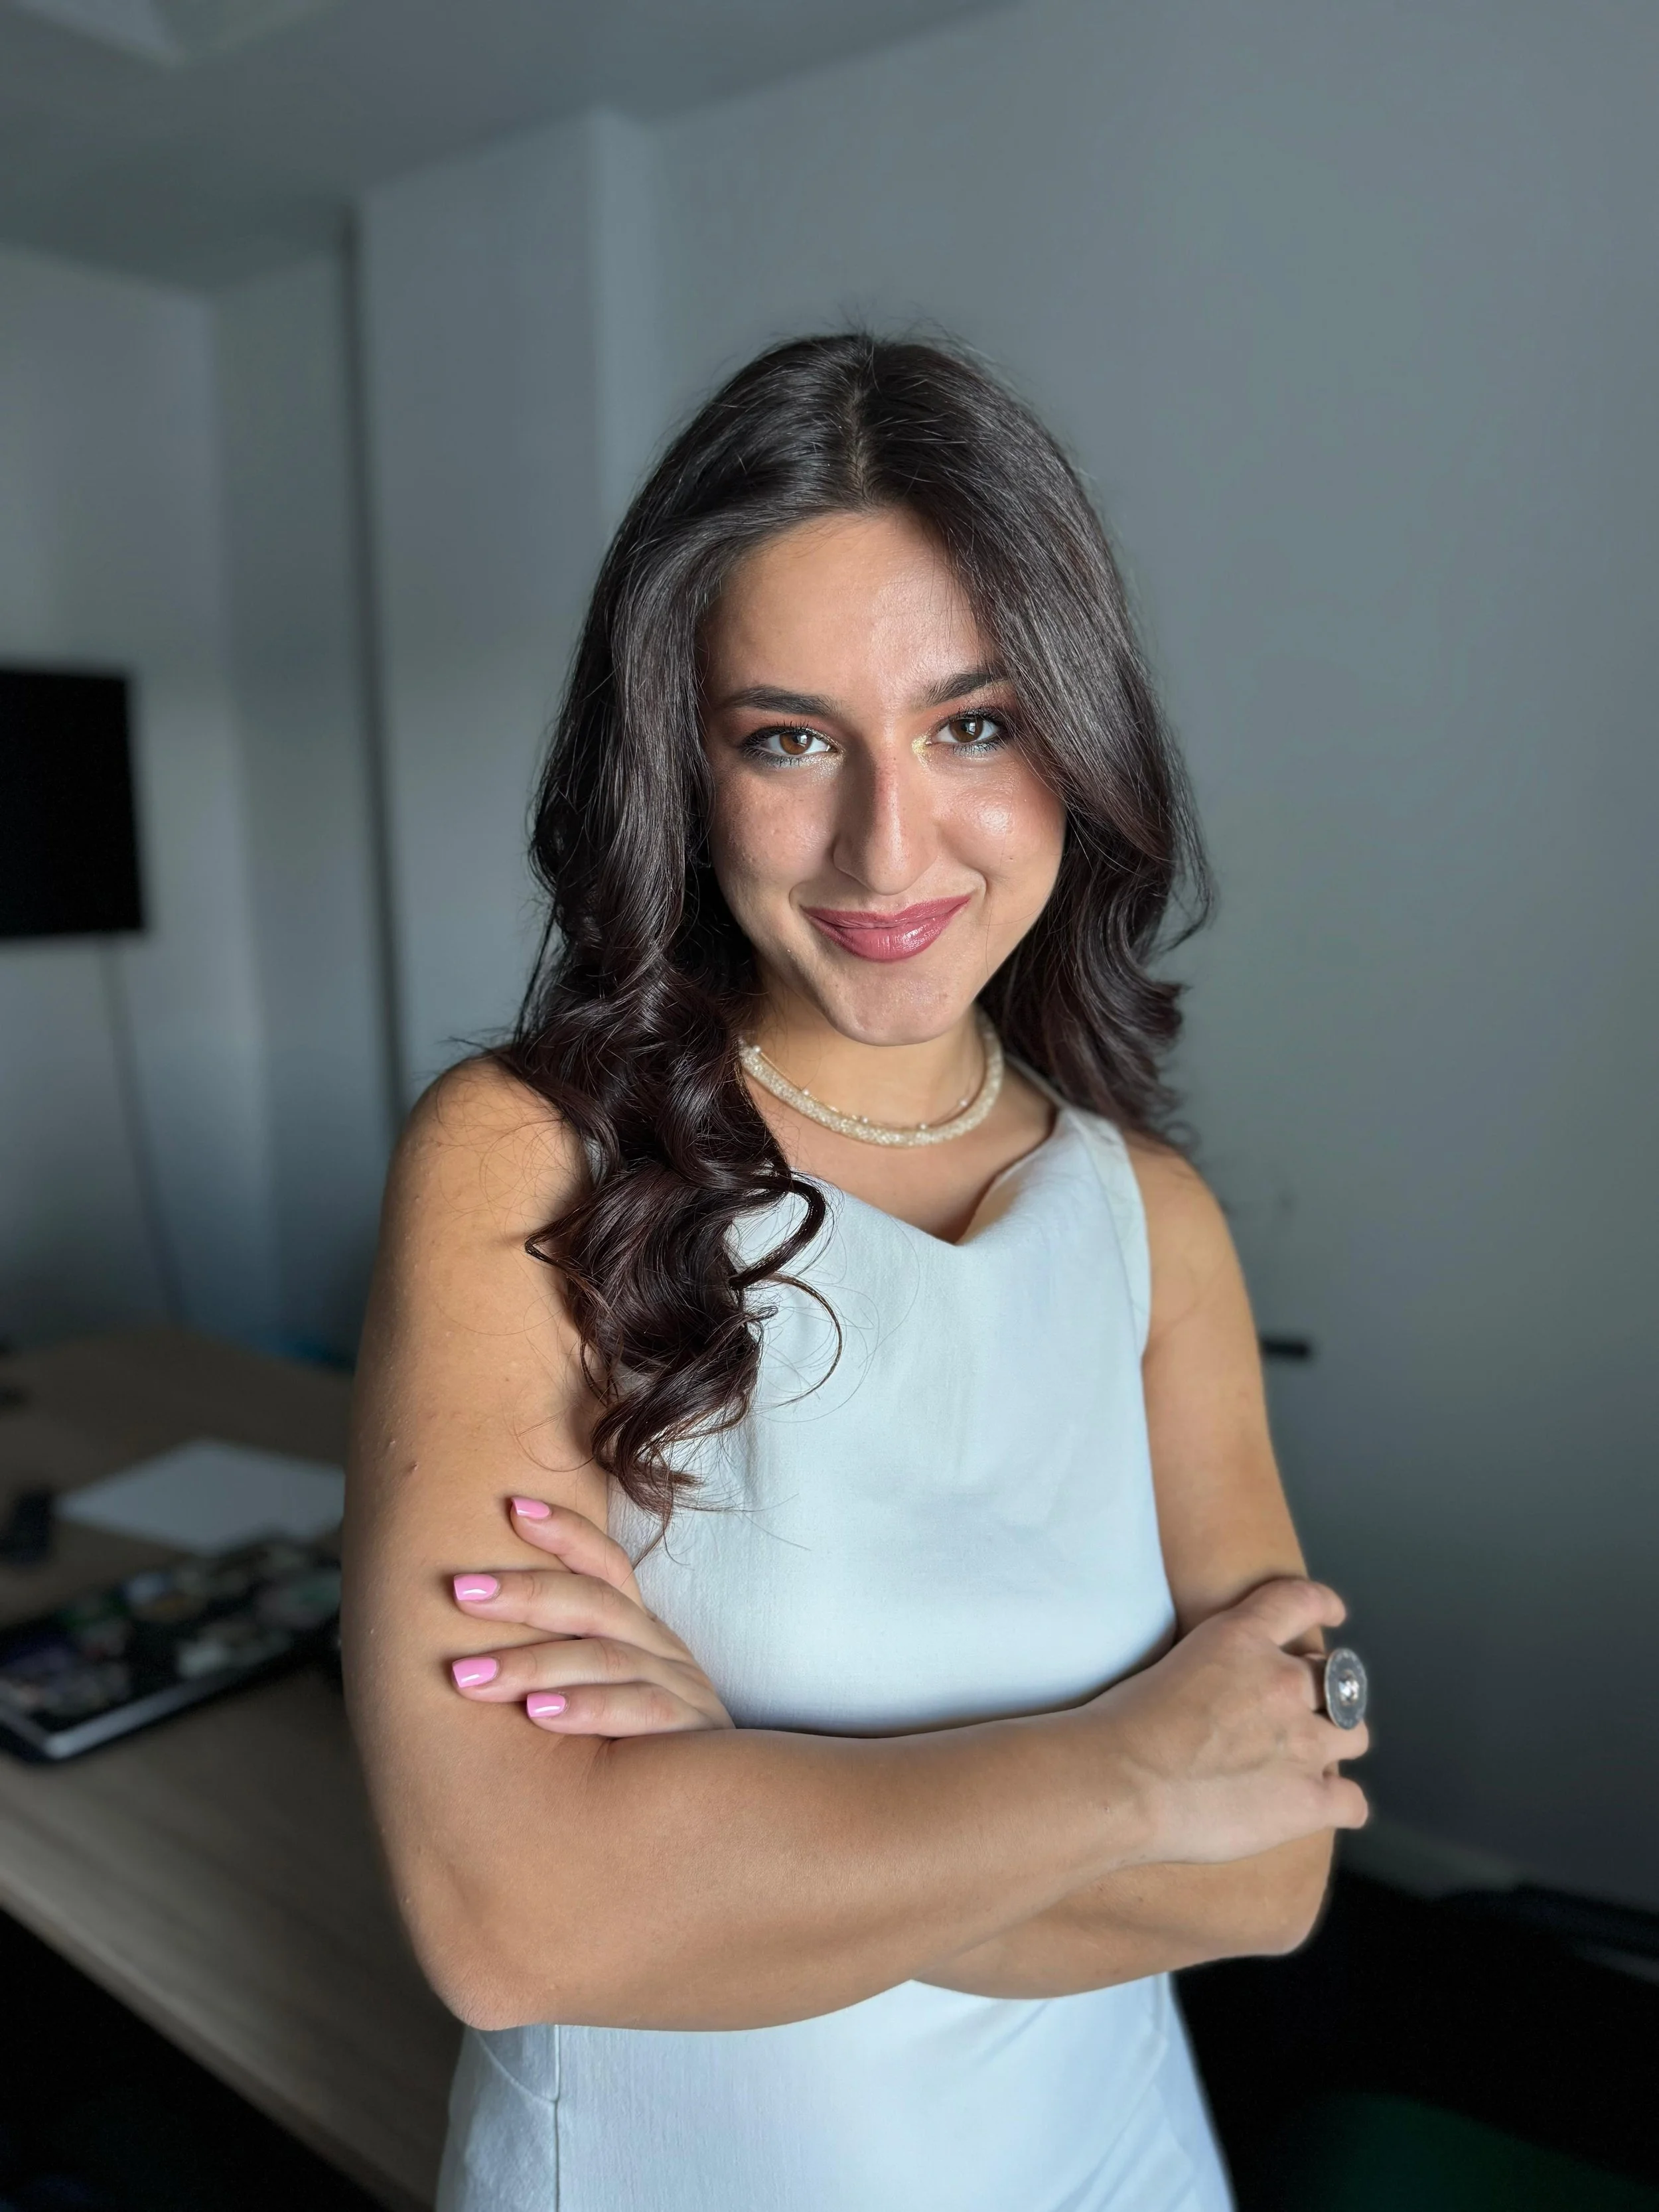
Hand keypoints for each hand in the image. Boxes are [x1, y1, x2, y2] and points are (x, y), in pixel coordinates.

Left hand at [447, 1497, 733, 1736]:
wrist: (719, 1814)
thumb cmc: (637, 1755)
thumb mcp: (600, 1697)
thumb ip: (557, 1668)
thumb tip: (467, 1654)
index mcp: (639, 1630)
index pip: (606, 1566)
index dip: (566, 1532)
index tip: (511, 1508)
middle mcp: (661, 1648)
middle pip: (594, 1602)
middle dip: (524, 1592)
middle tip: (459, 1591)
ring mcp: (682, 1688)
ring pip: (606, 1657)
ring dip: (532, 1663)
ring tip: (470, 1675)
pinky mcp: (694, 1733)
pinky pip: (642, 1709)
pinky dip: (589, 1708)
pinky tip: (539, 1714)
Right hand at [1091, 1577, 1369, 1866]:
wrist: (1122, 1781)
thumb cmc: (1123, 1726)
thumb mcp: (1171, 1663)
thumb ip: (1215, 1669)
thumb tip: (1226, 1697)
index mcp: (1242, 1639)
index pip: (1299, 1601)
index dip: (1322, 1604)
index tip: (1334, 1611)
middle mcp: (1283, 1683)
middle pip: (1337, 1680)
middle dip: (1324, 1695)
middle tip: (1298, 1715)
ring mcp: (1303, 1743)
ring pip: (1354, 1735)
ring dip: (1333, 1744)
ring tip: (1305, 1762)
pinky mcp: (1309, 1799)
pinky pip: (1353, 1800)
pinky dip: (1339, 1802)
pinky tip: (1318, 1805)